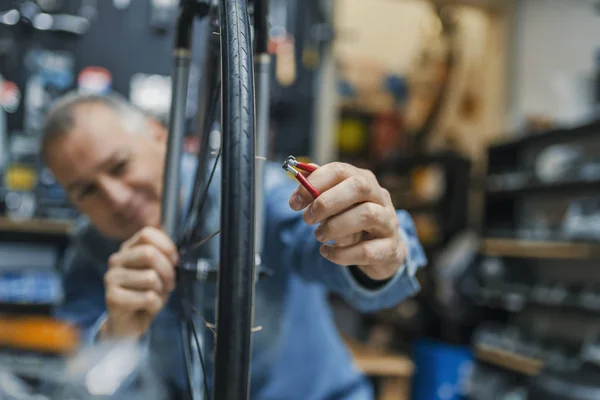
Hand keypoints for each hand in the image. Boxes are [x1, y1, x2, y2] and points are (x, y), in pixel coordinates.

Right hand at [101, 227, 177, 338]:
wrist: (128, 324)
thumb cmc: (145, 295)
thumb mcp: (158, 272)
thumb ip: (164, 259)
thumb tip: (174, 256)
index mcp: (128, 250)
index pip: (147, 234)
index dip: (167, 246)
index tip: (174, 261)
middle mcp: (116, 261)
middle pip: (149, 253)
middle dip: (167, 270)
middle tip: (170, 284)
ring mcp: (111, 278)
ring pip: (150, 277)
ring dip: (161, 291)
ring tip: (156, 297)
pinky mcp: (112, 298)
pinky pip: (148, 297)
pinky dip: (156, 305)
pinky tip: (148, 308)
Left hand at [289, 162, 405, 280]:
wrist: (381, 249)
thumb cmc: (352, 220)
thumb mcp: (337, 205)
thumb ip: (319, 193)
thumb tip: (300, 187)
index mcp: (363, 180)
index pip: (340, 170)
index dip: (315, 183)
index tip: (295, 203)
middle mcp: (380, 197)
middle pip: (359, 187)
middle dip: (327, 202)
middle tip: (307, 219)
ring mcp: (389, 222)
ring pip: (367, 215)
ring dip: (335, 226)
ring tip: (319, 236)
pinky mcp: (390, 248)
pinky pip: (367, 251)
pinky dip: (342, 254)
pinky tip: (326, 252)